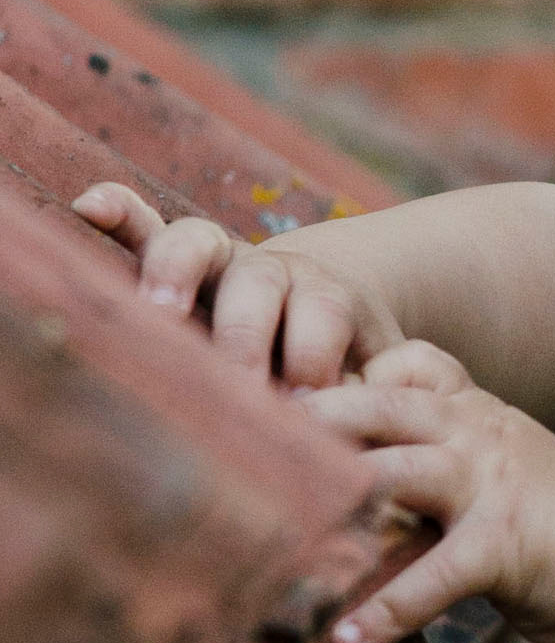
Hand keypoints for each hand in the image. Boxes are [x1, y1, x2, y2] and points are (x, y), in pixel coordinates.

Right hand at [73, 182, 404, 384]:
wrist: (332, 326)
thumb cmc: (350, 377)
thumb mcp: (375, 387)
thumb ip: (370, 402)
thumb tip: (355, 436)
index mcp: (328, 297)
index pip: (323, 312)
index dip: (314, 353)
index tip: (305, 402)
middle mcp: (272, 271)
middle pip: (258, 283)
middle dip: (243, 333)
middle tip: (235, 381)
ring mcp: (220, 263)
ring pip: (197, 246)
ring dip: (176, 273)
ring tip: (158, 310)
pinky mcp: (173, 266)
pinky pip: (144, 231)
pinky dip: (123, 215)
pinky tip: (92, 206)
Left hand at [303, 341, 554, 642]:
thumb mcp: (499, 456)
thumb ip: (438, 448)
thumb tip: (352, 469)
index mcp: (473, 410)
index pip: (407, 366)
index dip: (346, 373)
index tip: (281, 392)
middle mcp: (477, 433)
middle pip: (384, 405)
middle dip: (316, 415)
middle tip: (242, 436)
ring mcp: (490, 485)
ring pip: (400, 472)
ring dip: (336, 499)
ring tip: (275, 529)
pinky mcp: (504, 546)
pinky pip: (434, 576)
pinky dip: (387, 611)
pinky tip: (345, 641)